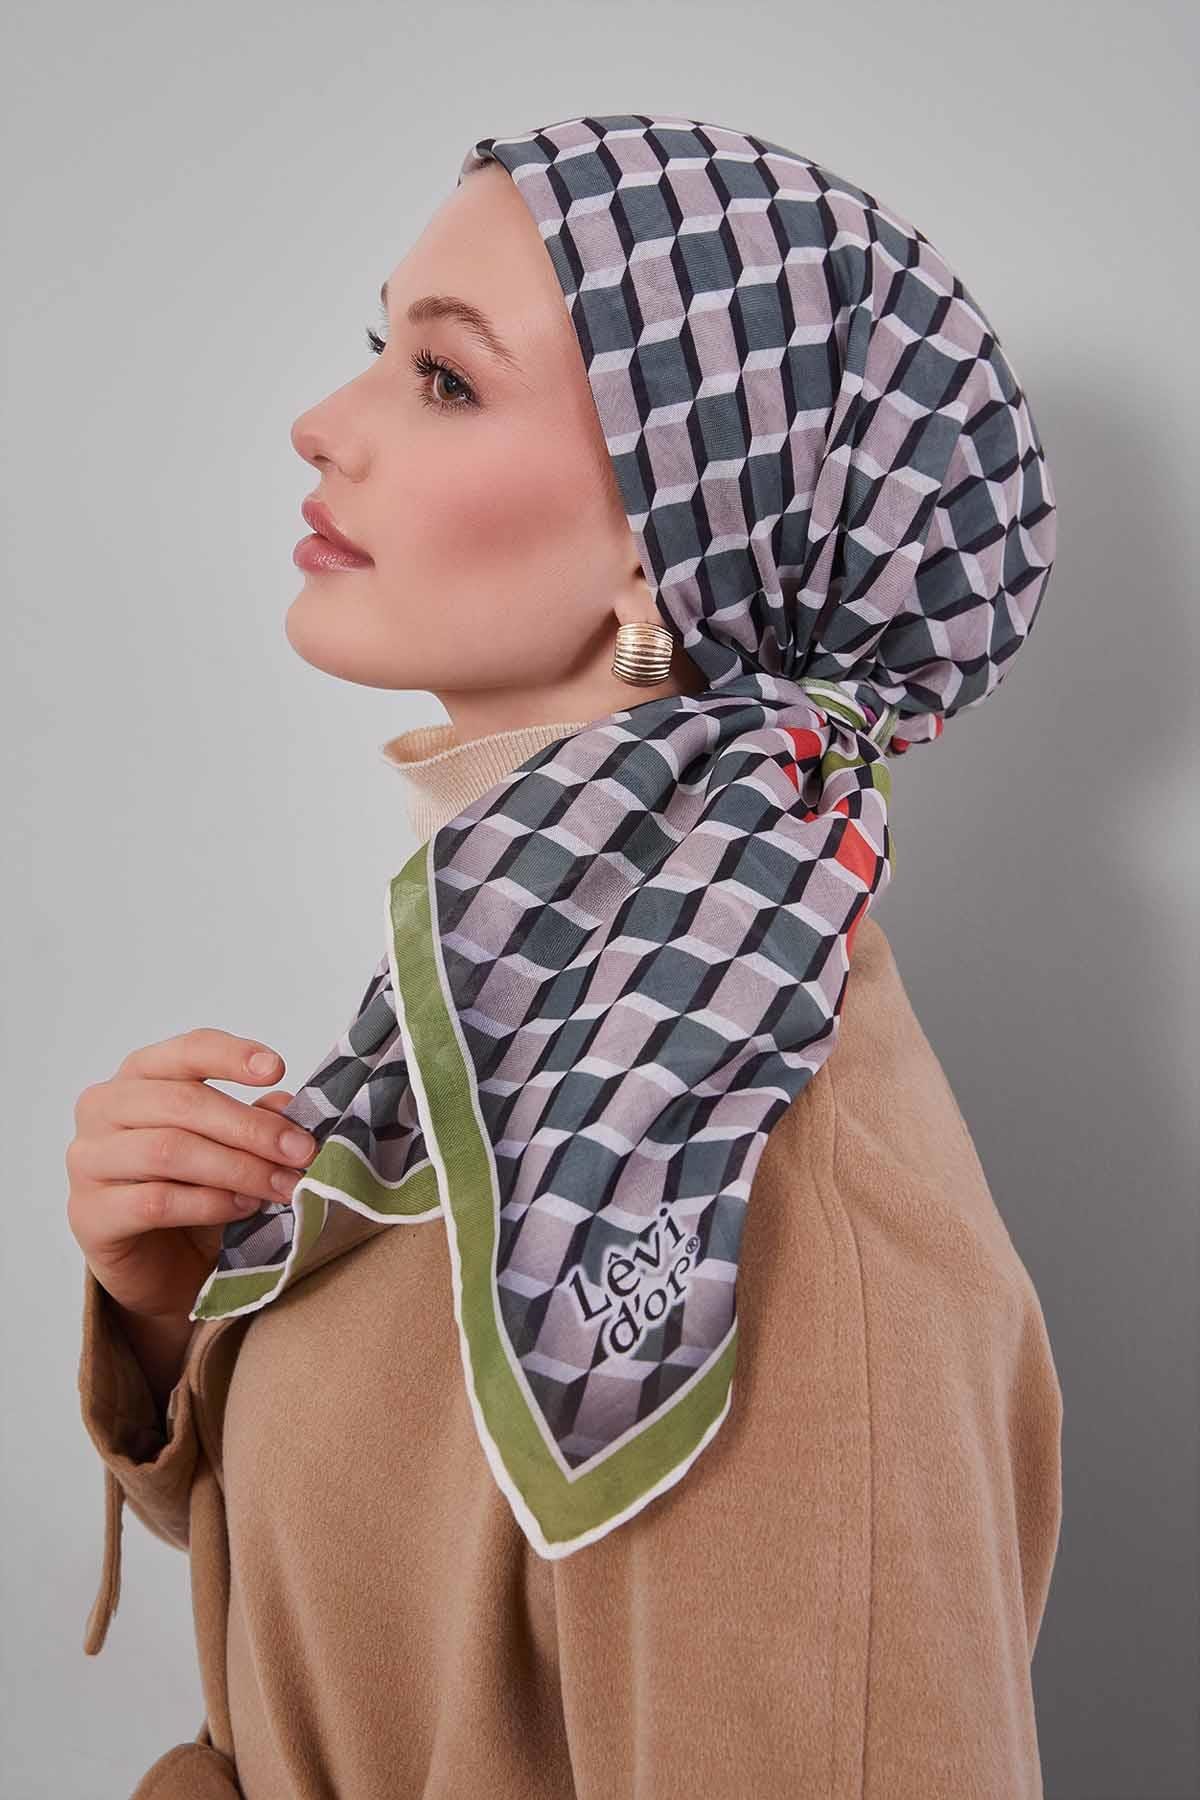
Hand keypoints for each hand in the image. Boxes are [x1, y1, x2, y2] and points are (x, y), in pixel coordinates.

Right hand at [66, 1028, 318, 1322]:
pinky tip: (242, 1207)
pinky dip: (208, 1204)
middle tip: (301, 1152)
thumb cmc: (191, 1188)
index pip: (186, 1050)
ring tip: (281, 1186)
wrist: (155, 1262)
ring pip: (169, 1151)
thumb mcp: (230, 1147)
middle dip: (251, 1128)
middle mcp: (104, 1108)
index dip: (233, 1056)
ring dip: (237, 1168)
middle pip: (182, 1103)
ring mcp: (89, 1160)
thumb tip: (289, 1105)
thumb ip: (254, 1120)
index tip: (278, 1070)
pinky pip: (156, 1201)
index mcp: (139, 1075)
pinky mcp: (90, 1213)